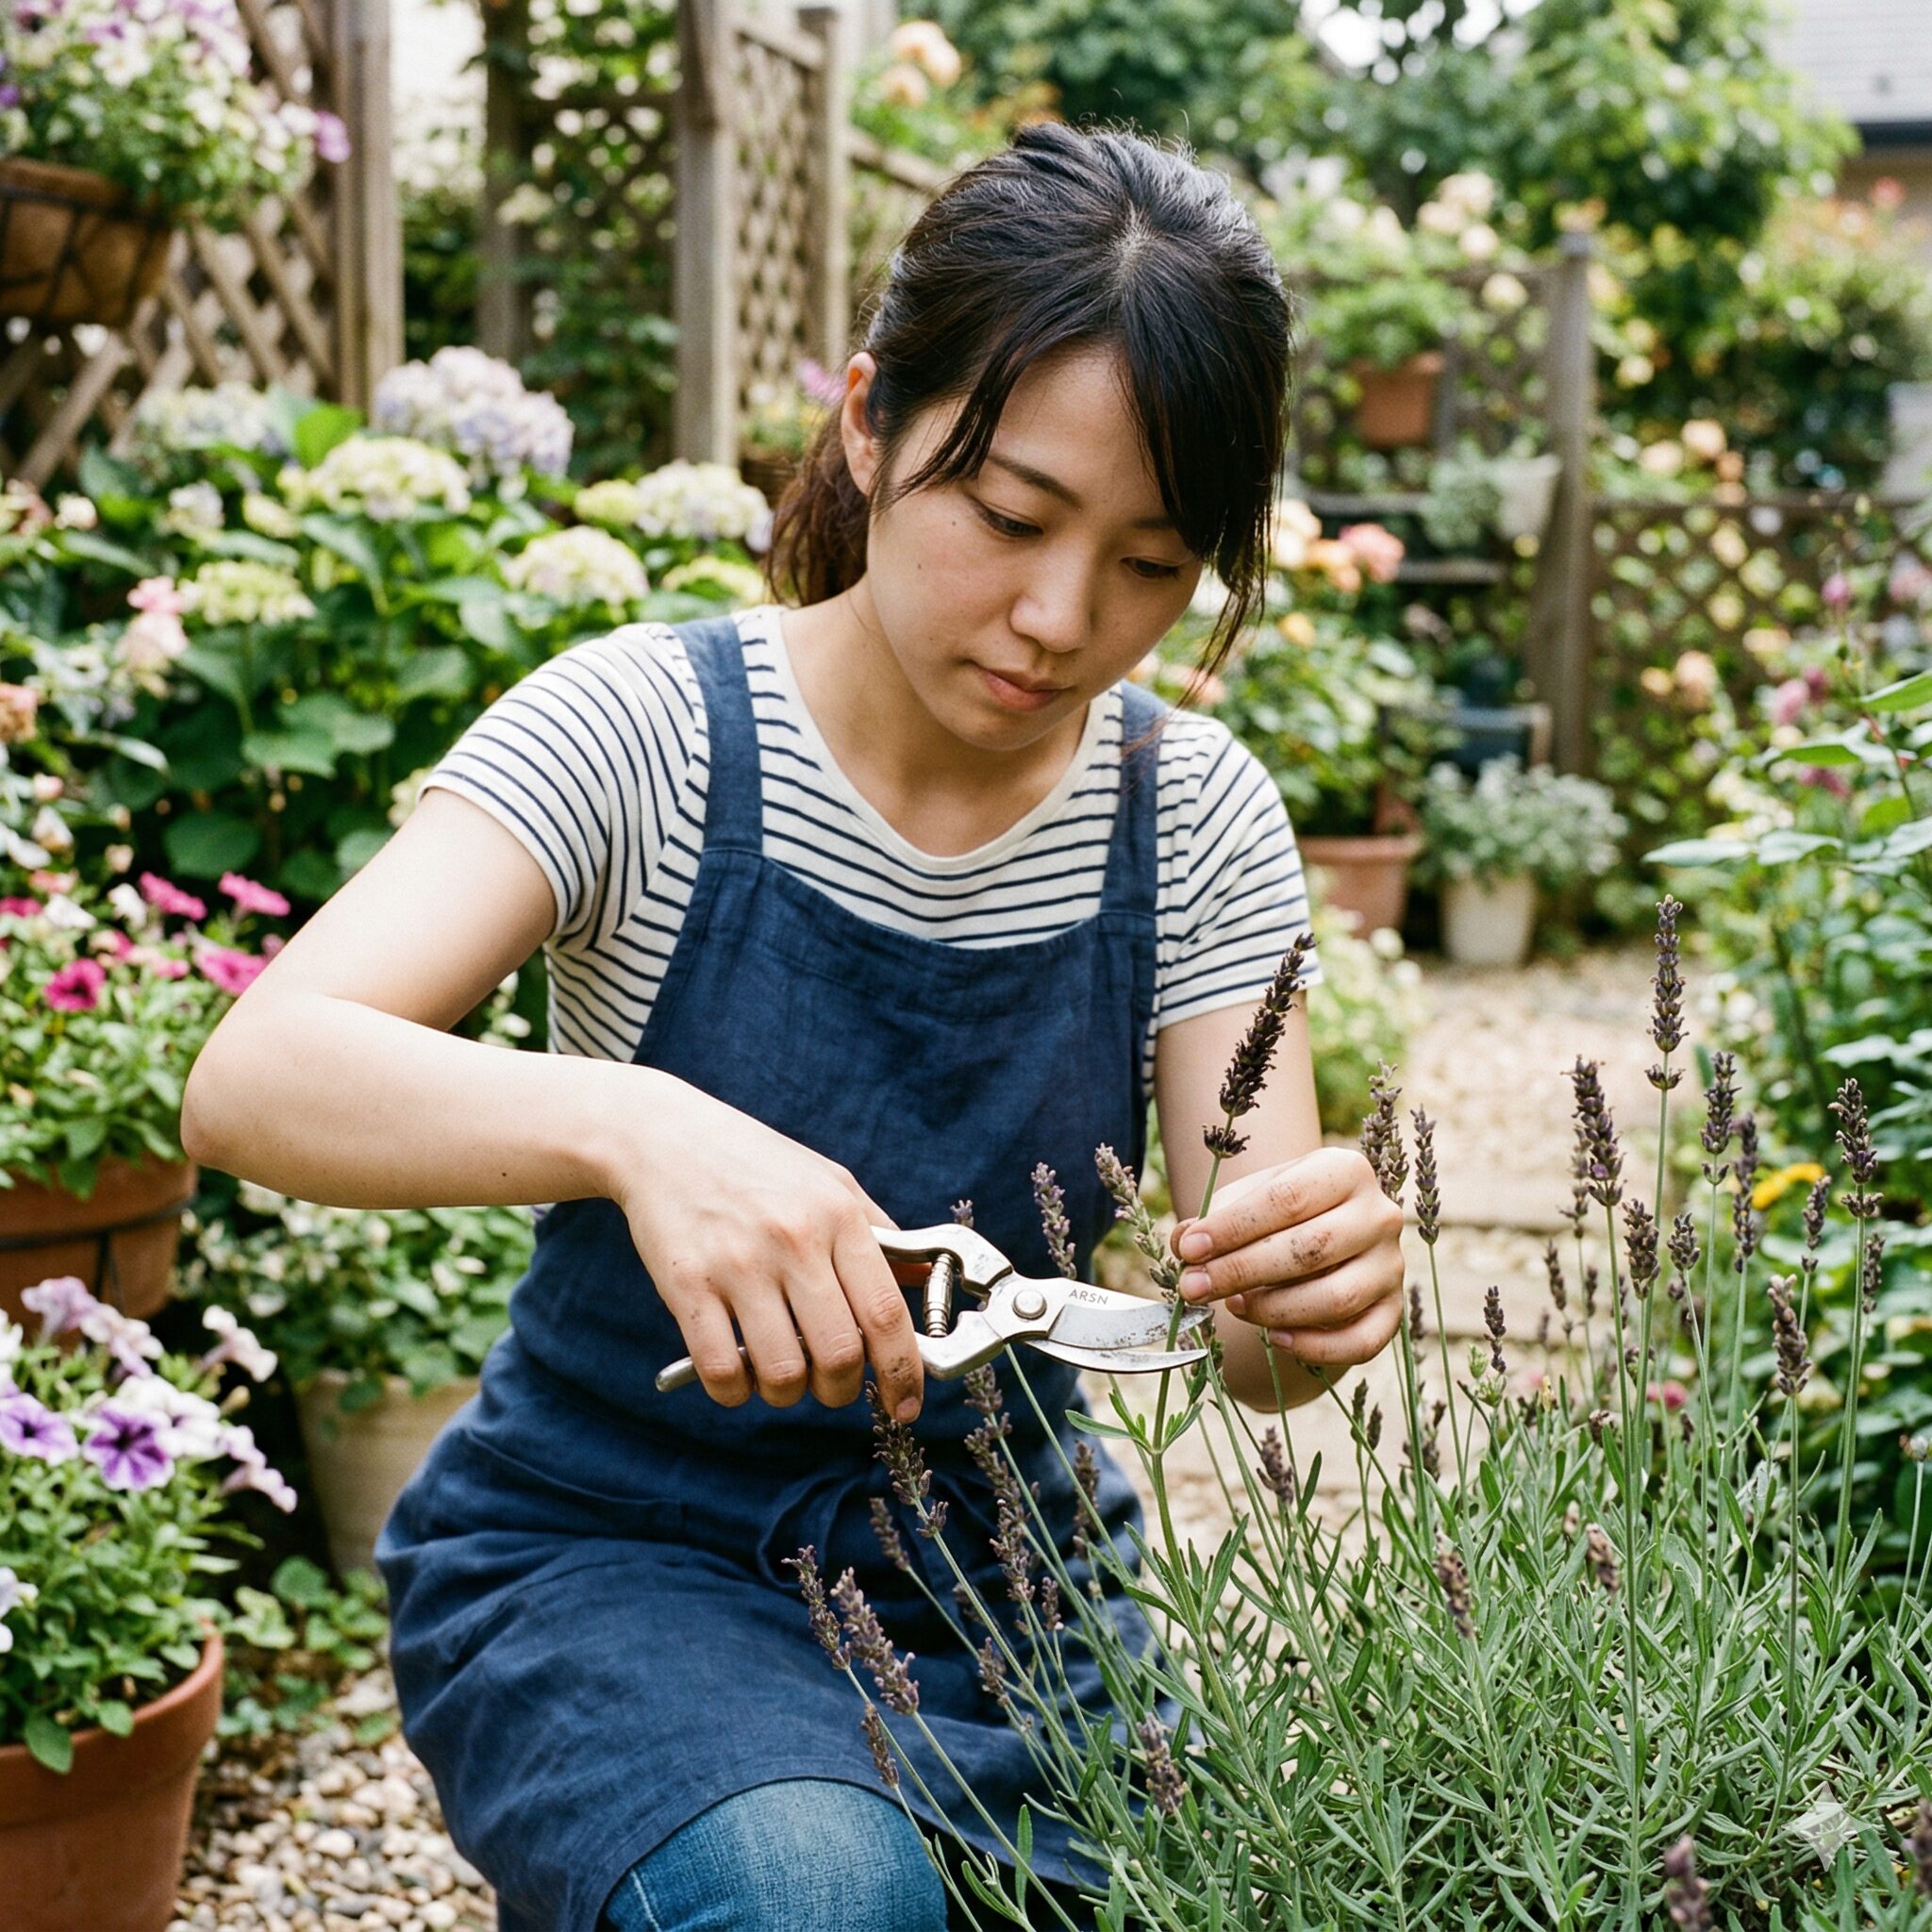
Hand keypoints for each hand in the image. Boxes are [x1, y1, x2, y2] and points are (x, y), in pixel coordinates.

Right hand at [608, 1074, 923, 1417]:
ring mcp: (737, 1264)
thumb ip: (879, 1233)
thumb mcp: (829, 1181)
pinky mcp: (686, 1284)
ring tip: (781, 1373)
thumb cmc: (755, 1163)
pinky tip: (737, 1375)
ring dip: (788, 1393)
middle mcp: (793, 1241)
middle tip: (830, 1384)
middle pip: (839, 1353)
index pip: (885, 1314)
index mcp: (837, 1216)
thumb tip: (922, 1281)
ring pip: (782, 1371)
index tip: (905, 1404)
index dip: (903, 1371)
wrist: (664, 1136)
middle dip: (841, 1390)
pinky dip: (734, 1392)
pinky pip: (721, 1369)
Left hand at [1167, 1148, 1404, 1368]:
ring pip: (1336, 1298)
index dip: (1234, 1228)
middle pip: (1311, 1248)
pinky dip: (1315, 1347)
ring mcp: (1391, 1266)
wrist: (1324, 1236)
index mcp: (1345, 1171)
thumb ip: (1213, 1219)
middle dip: (1242, 1271)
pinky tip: (1276, 1339)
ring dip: (1274, 1309)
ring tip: (1233, 1306)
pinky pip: (1361, 1341)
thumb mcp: (1246, 1201)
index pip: (1287, 1199)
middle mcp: (1378, 1215)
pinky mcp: (1394, 1311)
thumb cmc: (1279, 1214)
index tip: (1191, 1249)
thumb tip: (1184, 1243)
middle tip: (1194, 1287)